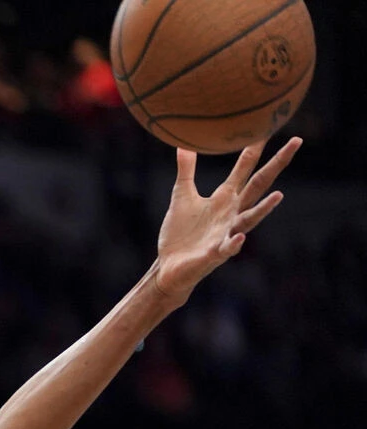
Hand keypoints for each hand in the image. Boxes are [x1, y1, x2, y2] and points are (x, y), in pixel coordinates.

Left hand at [152, 137, 300, 304]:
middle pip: (258, 185)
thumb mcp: (182, 196)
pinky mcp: (214, 254)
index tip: (267, 126)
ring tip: (279, 195)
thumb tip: (184, 143)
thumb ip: (186, 171)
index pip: (245, 168)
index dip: (255, 148)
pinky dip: (234, 243)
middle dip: (276, 165)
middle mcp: (232, 213)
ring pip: (249, 218)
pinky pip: (227, 248)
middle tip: (296, 142)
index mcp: (225, 198)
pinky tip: (240, 236)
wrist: (170, 266)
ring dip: (264, 208)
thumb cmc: (180, 233)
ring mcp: (226, 233)